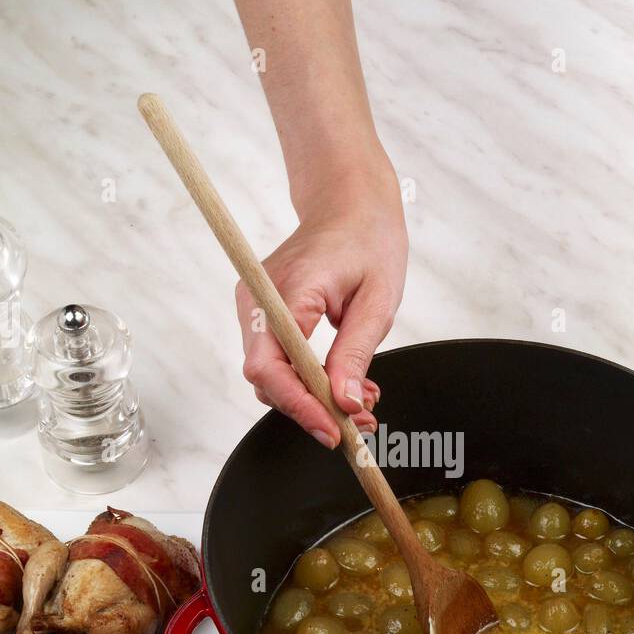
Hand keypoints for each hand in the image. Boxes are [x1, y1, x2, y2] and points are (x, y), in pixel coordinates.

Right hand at [236, 167, 406, 447]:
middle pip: (266, 378)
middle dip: (310, 409)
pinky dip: (308, 380)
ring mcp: (256, 305)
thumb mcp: (377, 301)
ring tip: (360, 404)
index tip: (333, 431)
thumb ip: (356, 354)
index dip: (299, 406)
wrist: (349, 202)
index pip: (271, 366)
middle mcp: (259, 299)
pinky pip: (278, 359)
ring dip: (312, 398)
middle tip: (358, 425)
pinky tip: (344, 385)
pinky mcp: (263, 313)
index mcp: (289, 290)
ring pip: (272, 374)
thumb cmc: (367, 239)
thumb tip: (343, 404)